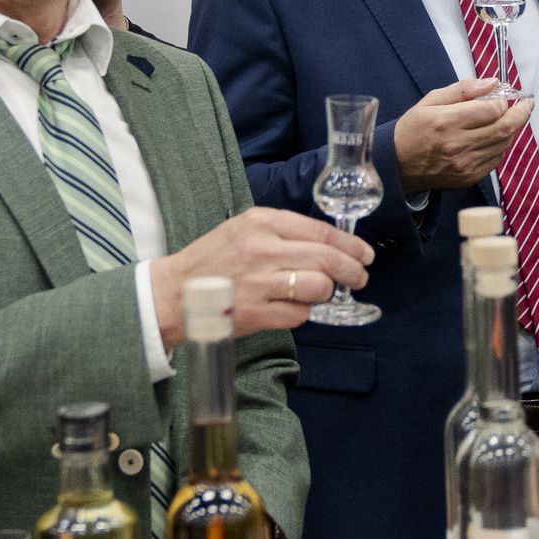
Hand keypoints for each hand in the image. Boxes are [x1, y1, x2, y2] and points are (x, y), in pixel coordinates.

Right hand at [151, 205, 374, 339]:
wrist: (174, 293)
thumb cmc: (211, 261)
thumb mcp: (243, 230)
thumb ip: (282, 232)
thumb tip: (326, 245)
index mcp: (260, 223)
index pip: (319, 231)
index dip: (350, 245)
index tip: (364, 253)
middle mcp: (262, 249)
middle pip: (326, 259)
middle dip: (351, 270)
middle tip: (360, 277)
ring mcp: (259, 282)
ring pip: (318, 286)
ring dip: (326, 292)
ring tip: (320, 293)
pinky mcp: (255, 312)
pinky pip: (299, 315)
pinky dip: (302, 314)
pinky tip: (292, 309)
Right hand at [394, 77, 535, 191]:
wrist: (396, 166)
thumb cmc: (413, 129)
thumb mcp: (430, 100)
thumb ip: (464, 89)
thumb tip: (493, 83)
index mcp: (448, 122)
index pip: (493, 110)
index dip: (503, 101)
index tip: (504, 95)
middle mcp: (459, 145)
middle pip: (505, 129)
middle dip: (521, 114)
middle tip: (526, 103)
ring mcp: (466, 165)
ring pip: (503, 144)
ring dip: (510, 129)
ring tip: (507, 118)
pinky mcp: (469, 178)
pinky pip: (495, 159)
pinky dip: (500, 145)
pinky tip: (494, 137)